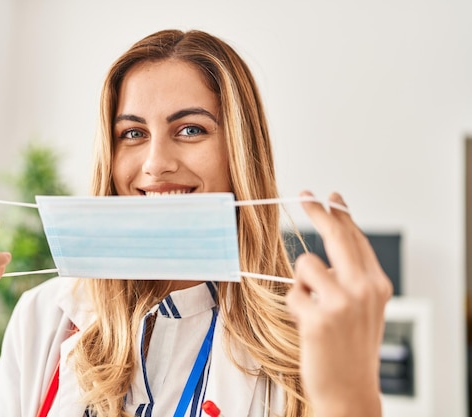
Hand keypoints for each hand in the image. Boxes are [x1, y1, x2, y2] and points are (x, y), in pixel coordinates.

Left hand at [286, 191, 392, 416]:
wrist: (349, 390)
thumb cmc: (351, 348)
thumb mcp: (363, 308)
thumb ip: (352, 276)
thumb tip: (333, 241)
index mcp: (376, 285)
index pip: (357, 240)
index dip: (342, 216)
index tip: (332, 198)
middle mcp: (363, 289)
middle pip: (337, 236)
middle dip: (320, 212)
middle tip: (307, 195)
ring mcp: (342, 302)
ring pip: (305, 264)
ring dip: (302, 282)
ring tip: (313, 307)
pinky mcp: (319, 317)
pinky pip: (293, 293)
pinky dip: (295, 305)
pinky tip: (308, 325)